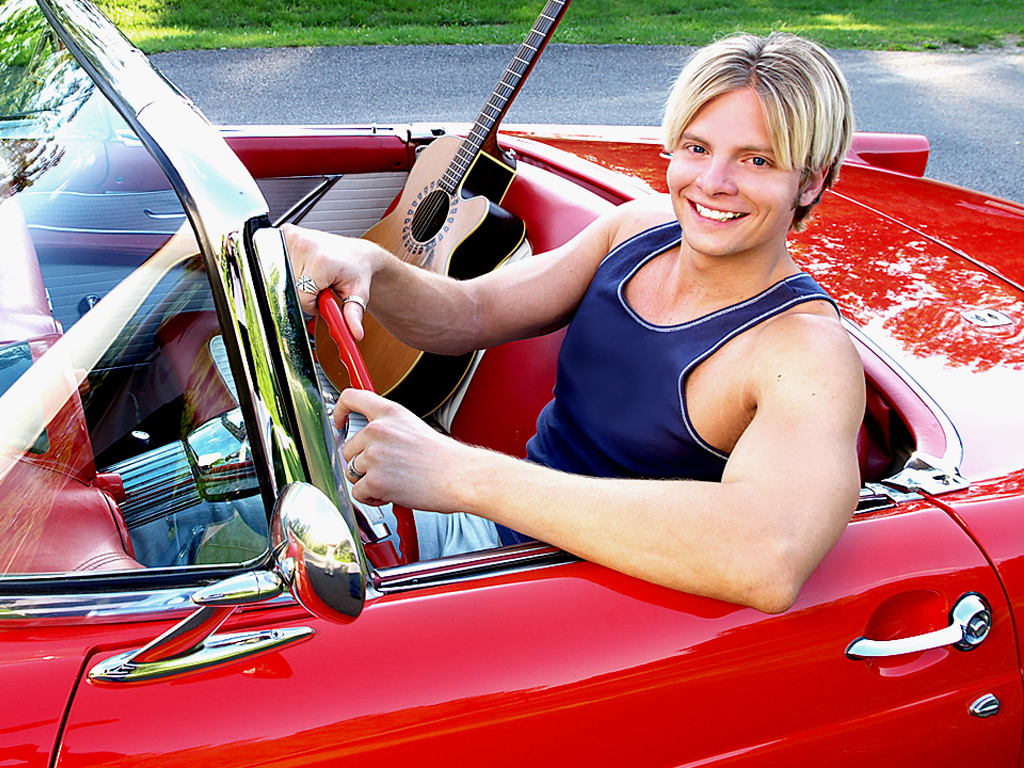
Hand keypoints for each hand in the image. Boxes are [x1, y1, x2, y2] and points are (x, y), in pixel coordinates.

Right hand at [281, 223, 377, 340]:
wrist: (357, 254)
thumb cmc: (356, 271)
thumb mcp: (358, 295)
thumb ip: (353, 315)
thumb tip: (355, 334)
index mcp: (321, 261)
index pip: (302, 298)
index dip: (312, 304)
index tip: (323, 297)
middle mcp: (305, 246)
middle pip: (291, 287)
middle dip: (304, 292)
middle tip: (320, 285)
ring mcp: (293, 237)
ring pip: (283, 277)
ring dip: (297, 281)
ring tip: (314, 276)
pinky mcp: (285, 233)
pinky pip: (279, 262)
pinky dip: (290, 268)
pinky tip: (304, 266)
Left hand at [336, 388, 471, 511]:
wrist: (459, 476)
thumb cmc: (443, 457)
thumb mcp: (412, 427)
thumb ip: (387, 427)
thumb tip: (367, 440)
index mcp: (389, 413)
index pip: (351, 398)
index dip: (339, 411)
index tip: (339, 422)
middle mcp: (378, 430)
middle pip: (347, 448)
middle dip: (361, 462)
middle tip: (385, 469)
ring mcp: (374, 455)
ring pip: (352, 472)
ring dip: (367, 481)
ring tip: (393, 481)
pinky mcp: (375, 480)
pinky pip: (358, 492)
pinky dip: (371, 497)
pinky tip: (390, 493)